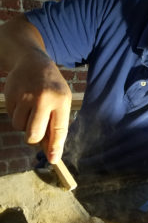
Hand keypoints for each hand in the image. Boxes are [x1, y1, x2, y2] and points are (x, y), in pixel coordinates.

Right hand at [4, 48, 70, 163]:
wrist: (32, 62)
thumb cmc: (52, 86)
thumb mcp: (62, 100)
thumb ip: (57, 123)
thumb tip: (49, 149)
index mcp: (61, 100)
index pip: (59, 129)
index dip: (55, 147)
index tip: (53, 160)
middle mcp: (44, 99)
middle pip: (34, 134)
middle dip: (34, 140)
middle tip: (36, 135)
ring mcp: (26, 96)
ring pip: (20, 127)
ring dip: (25, 125)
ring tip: (32, 110)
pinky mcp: (11, 95)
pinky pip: (12, 117)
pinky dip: (17, 115)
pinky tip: (24, 103)